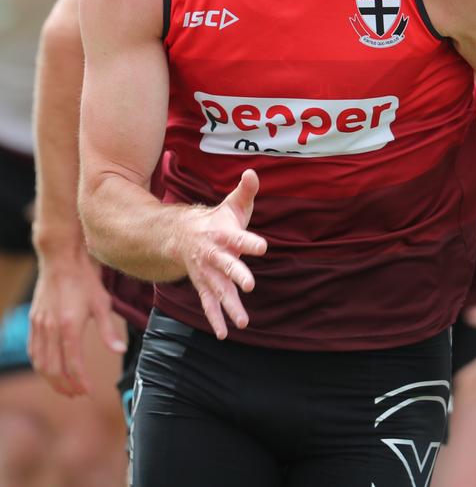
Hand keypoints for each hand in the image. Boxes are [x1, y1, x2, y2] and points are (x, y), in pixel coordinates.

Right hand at [29, 250, 125, 396]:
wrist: (61, 259)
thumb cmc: (85, 279)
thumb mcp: (102, 303)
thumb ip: (108, 330)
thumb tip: (119, 351)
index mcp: (69, 326)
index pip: (73, 364)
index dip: (81, 382)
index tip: (90, 392)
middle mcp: (51, 329)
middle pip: (53, 369)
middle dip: (65, 386)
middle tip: (78, 394)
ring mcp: (39, 325)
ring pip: (40, 362)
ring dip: (51, 379)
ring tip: (65, 387)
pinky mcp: (34, 320)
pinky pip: (33, 350)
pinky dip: (40, 364)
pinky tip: (49, 369)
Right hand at [176, 169, 267, 338]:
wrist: (182, 235)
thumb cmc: (218, 220)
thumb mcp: (232, 205)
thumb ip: (245, 191)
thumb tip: (252, 172)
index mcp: (223, 234)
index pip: (239, 237)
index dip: (250, 242)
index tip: (263, 246)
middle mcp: (214, 254)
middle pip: (226, 265)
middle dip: (237, 275)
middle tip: (250, 286)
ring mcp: (207, 272)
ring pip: (218, 290)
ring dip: (229, 306)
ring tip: (243, 323)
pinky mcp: (204, 284)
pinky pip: (208, 303)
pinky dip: (215, 318)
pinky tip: (223, 334)